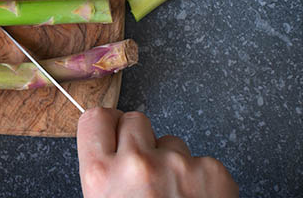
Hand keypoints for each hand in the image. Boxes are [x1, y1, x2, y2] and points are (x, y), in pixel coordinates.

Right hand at [77, 107, 237, 197]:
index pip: (95, 118)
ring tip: (174, 196)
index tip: (115, 132)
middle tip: (147, 169)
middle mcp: (135, 163)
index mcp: (100, 175)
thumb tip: (108, 147)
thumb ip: (103, 175)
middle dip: (142, 140)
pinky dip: (202, 179)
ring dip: (173, 162)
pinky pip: (203, 160)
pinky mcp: (212, 172)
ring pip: (172, 141)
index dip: (108, 125)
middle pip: (135, 120)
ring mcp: (176, 165)